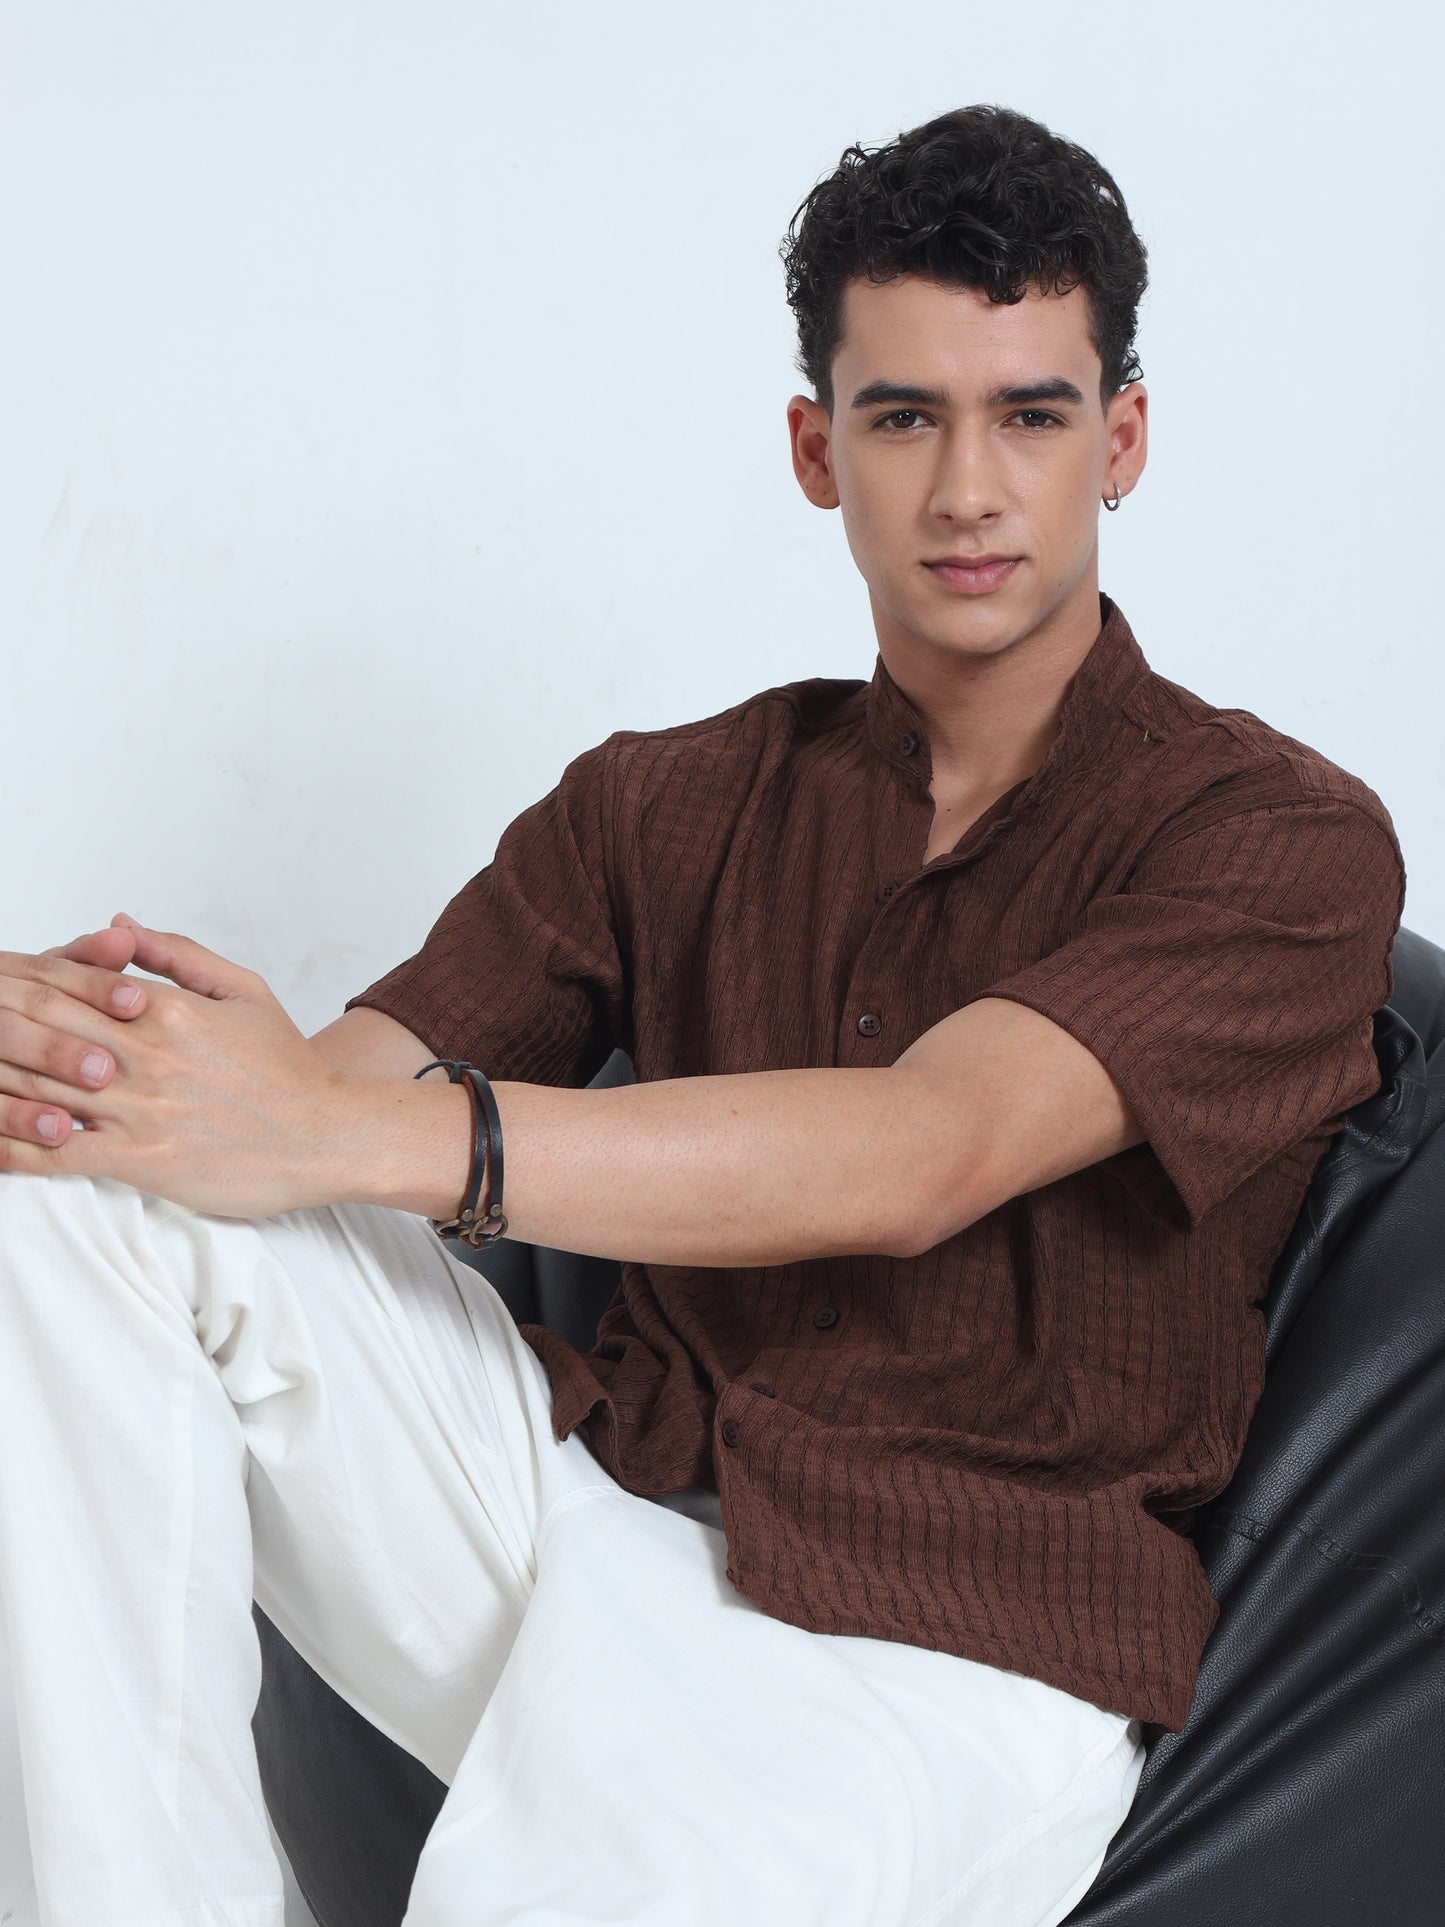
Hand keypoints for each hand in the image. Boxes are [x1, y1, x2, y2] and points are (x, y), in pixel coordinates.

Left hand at [0, 913, 351, 1217]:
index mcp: (164, 1007)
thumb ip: (175, 954)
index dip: (19, 980)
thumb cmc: (287, 1066)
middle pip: (40, 1029)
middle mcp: (144, 1055)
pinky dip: (17, 1149)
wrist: (329, 1133)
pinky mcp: (143, 1161)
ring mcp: (140, 1110)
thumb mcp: (242, 989)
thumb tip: (117, 925)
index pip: (68, 982)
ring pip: (38, 1091)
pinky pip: (61, 1155)